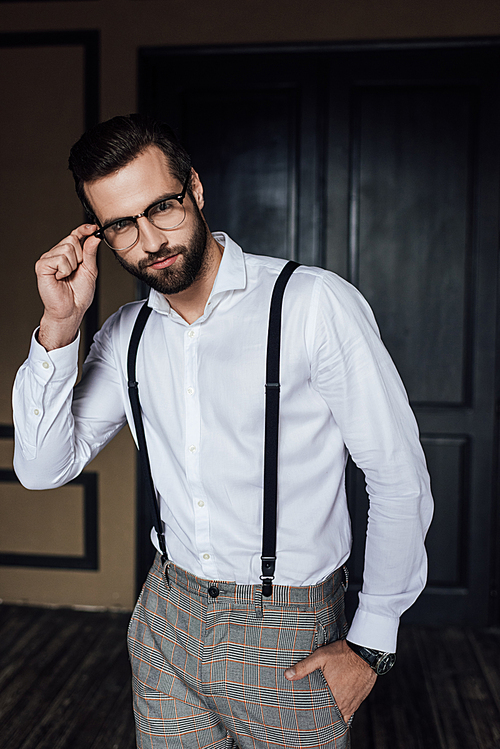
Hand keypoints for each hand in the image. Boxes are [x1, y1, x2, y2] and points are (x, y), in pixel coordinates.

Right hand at [35, 224, 99, 349]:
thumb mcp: (90, 270)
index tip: (93, 227)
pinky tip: (60, 278)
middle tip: (76, 271)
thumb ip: (91, 253)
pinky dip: (64, 270)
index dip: (83, 229)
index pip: (75, 235)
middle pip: (72, 240)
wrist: (71, 310)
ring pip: (67, 249)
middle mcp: (56, 254)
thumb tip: (94, 236)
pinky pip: (59, 259)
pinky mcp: (42, 266)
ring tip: (67, 277)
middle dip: (80, 257)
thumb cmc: (79, 294)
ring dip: (72, 265)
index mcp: (68, 254)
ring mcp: (48, 259)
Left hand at [284, 639, 376, 722]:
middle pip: (330, 715)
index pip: (321, 713)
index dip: (313, 715)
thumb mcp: (320, 657)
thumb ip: (303, 667)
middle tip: (314, 715)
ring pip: (341, 715)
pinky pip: (350, 712)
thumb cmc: (342, 653)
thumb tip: (287, 675)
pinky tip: (337, 709)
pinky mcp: (359, 699)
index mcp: (332, 694)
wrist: (365, 652)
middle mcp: (343, 702)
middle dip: (322, 716)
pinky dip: (343, 712)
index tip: (306, 716)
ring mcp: (352, 702)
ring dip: (333, 714)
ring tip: (324, 713)